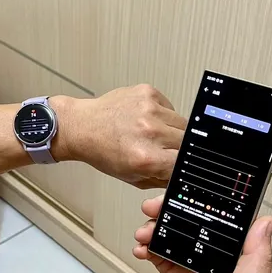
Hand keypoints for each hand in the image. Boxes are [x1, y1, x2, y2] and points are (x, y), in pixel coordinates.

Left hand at [54, 85, 185, 188]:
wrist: (83, 126)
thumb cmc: (104, 152)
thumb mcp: (133, 177)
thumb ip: (162, 180)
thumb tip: (182, 177)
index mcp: (146, 157)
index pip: (185, 164)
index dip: (182, 166)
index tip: (178, 165)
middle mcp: (150, 131)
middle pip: (188, 142)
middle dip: (179, 148)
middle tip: (163, 149)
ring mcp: (150, 109)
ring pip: (183, 123)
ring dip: (173, 131)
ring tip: (152, 134)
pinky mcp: (148, 92)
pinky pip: (171, 107)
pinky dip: (164, 115)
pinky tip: (147, 119)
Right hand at [133, 195, 271, 272]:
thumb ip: (257, 255)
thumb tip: (267, 221)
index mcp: (238, 254)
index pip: (220, 218)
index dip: (202, 200)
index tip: (185, 190)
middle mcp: (215, 256)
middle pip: (191, 221)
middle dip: (171, 209)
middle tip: (154, 206)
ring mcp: (192, 266)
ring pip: (171, 234)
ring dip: (155, 227)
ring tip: (144, 231)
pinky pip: (158, 255)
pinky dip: (148, 248)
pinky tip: (141, 248)